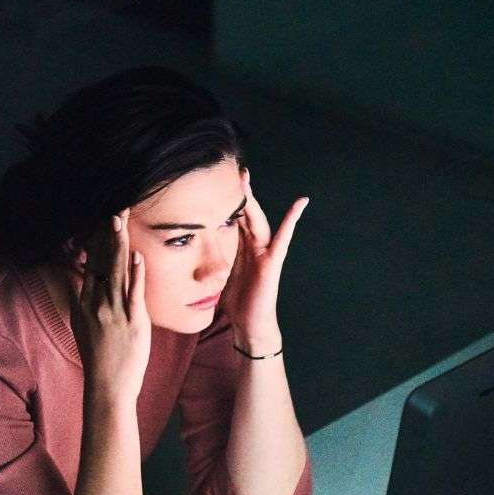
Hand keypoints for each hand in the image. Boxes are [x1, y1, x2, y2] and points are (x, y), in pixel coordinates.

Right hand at [70, 208, 149, 405]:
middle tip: (114, 209)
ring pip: (117, 272)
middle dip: (109, 234)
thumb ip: (84, 305)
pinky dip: (136, 274)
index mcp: (84, 305)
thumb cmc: (100, 360)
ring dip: (120, 244)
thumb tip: (84, 286)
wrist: (108, 387)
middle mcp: (97, 305)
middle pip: (103, 262)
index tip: (101, 221)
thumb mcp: (84, 328)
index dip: (97, 242)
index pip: (91, 266)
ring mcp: (115, 313)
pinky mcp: (133, 323)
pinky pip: (134, 294)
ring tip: (121, 221)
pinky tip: (137, 256)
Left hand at [223, 168, 307, 350]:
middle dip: (239, 192)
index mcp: (239, 247)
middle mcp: (253, 246)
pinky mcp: (272, 262)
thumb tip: (192, 251)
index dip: (225, 201)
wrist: (249, 325)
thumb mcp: (218, 275)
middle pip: (245, 213)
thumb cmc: (236, 303)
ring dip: (252, 199)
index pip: (231, 218)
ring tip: (246, 177)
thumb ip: (212, 260)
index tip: (215, 181)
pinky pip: (283, 237)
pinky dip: (292, 219)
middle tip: (233, 170)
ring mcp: (264, 252)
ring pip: (257, 219)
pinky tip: (301, 203)